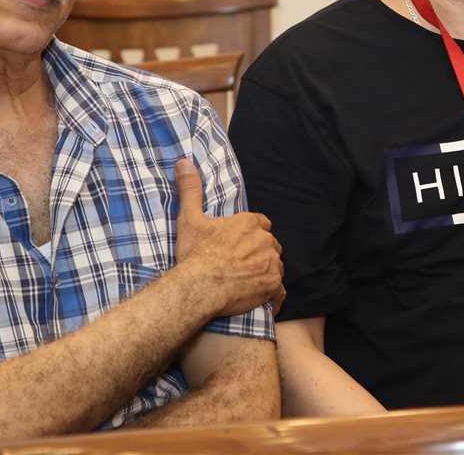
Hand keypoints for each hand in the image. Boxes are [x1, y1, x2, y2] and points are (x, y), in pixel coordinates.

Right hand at [174, 159, 284, 316]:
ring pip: (275, 267)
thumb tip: (184, 162)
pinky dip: (273, 296)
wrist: (200, 287)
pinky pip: (279, 292)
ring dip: (266, 272)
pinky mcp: (272, 287)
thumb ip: (191, 189)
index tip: (239, 243)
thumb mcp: (190, 218)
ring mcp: (272, 265)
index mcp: (250, 224)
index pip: (261, 224)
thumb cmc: (196, 254)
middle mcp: (266, 242)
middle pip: (269, 246)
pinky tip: (263, 300)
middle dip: (260, 253)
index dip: (251, 234)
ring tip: (248, 282)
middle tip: (241, 264)